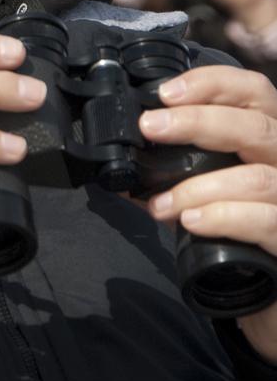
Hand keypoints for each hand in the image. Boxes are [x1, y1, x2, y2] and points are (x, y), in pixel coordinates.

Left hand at [140, 64, 276, 361]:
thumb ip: (170, 180)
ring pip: (256, 177)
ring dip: (198, 186)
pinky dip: (223, 217)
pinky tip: (192, 222)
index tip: (165, 93)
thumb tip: (120, 171)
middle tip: (149, 127)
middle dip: (197, 121)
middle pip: (254, 125)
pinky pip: (264, 220)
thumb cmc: (239, 237)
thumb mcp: (205, 196)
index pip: (252, 90)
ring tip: (160, 204)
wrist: (272, 297)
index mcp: (267, 140)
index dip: (212, 83)